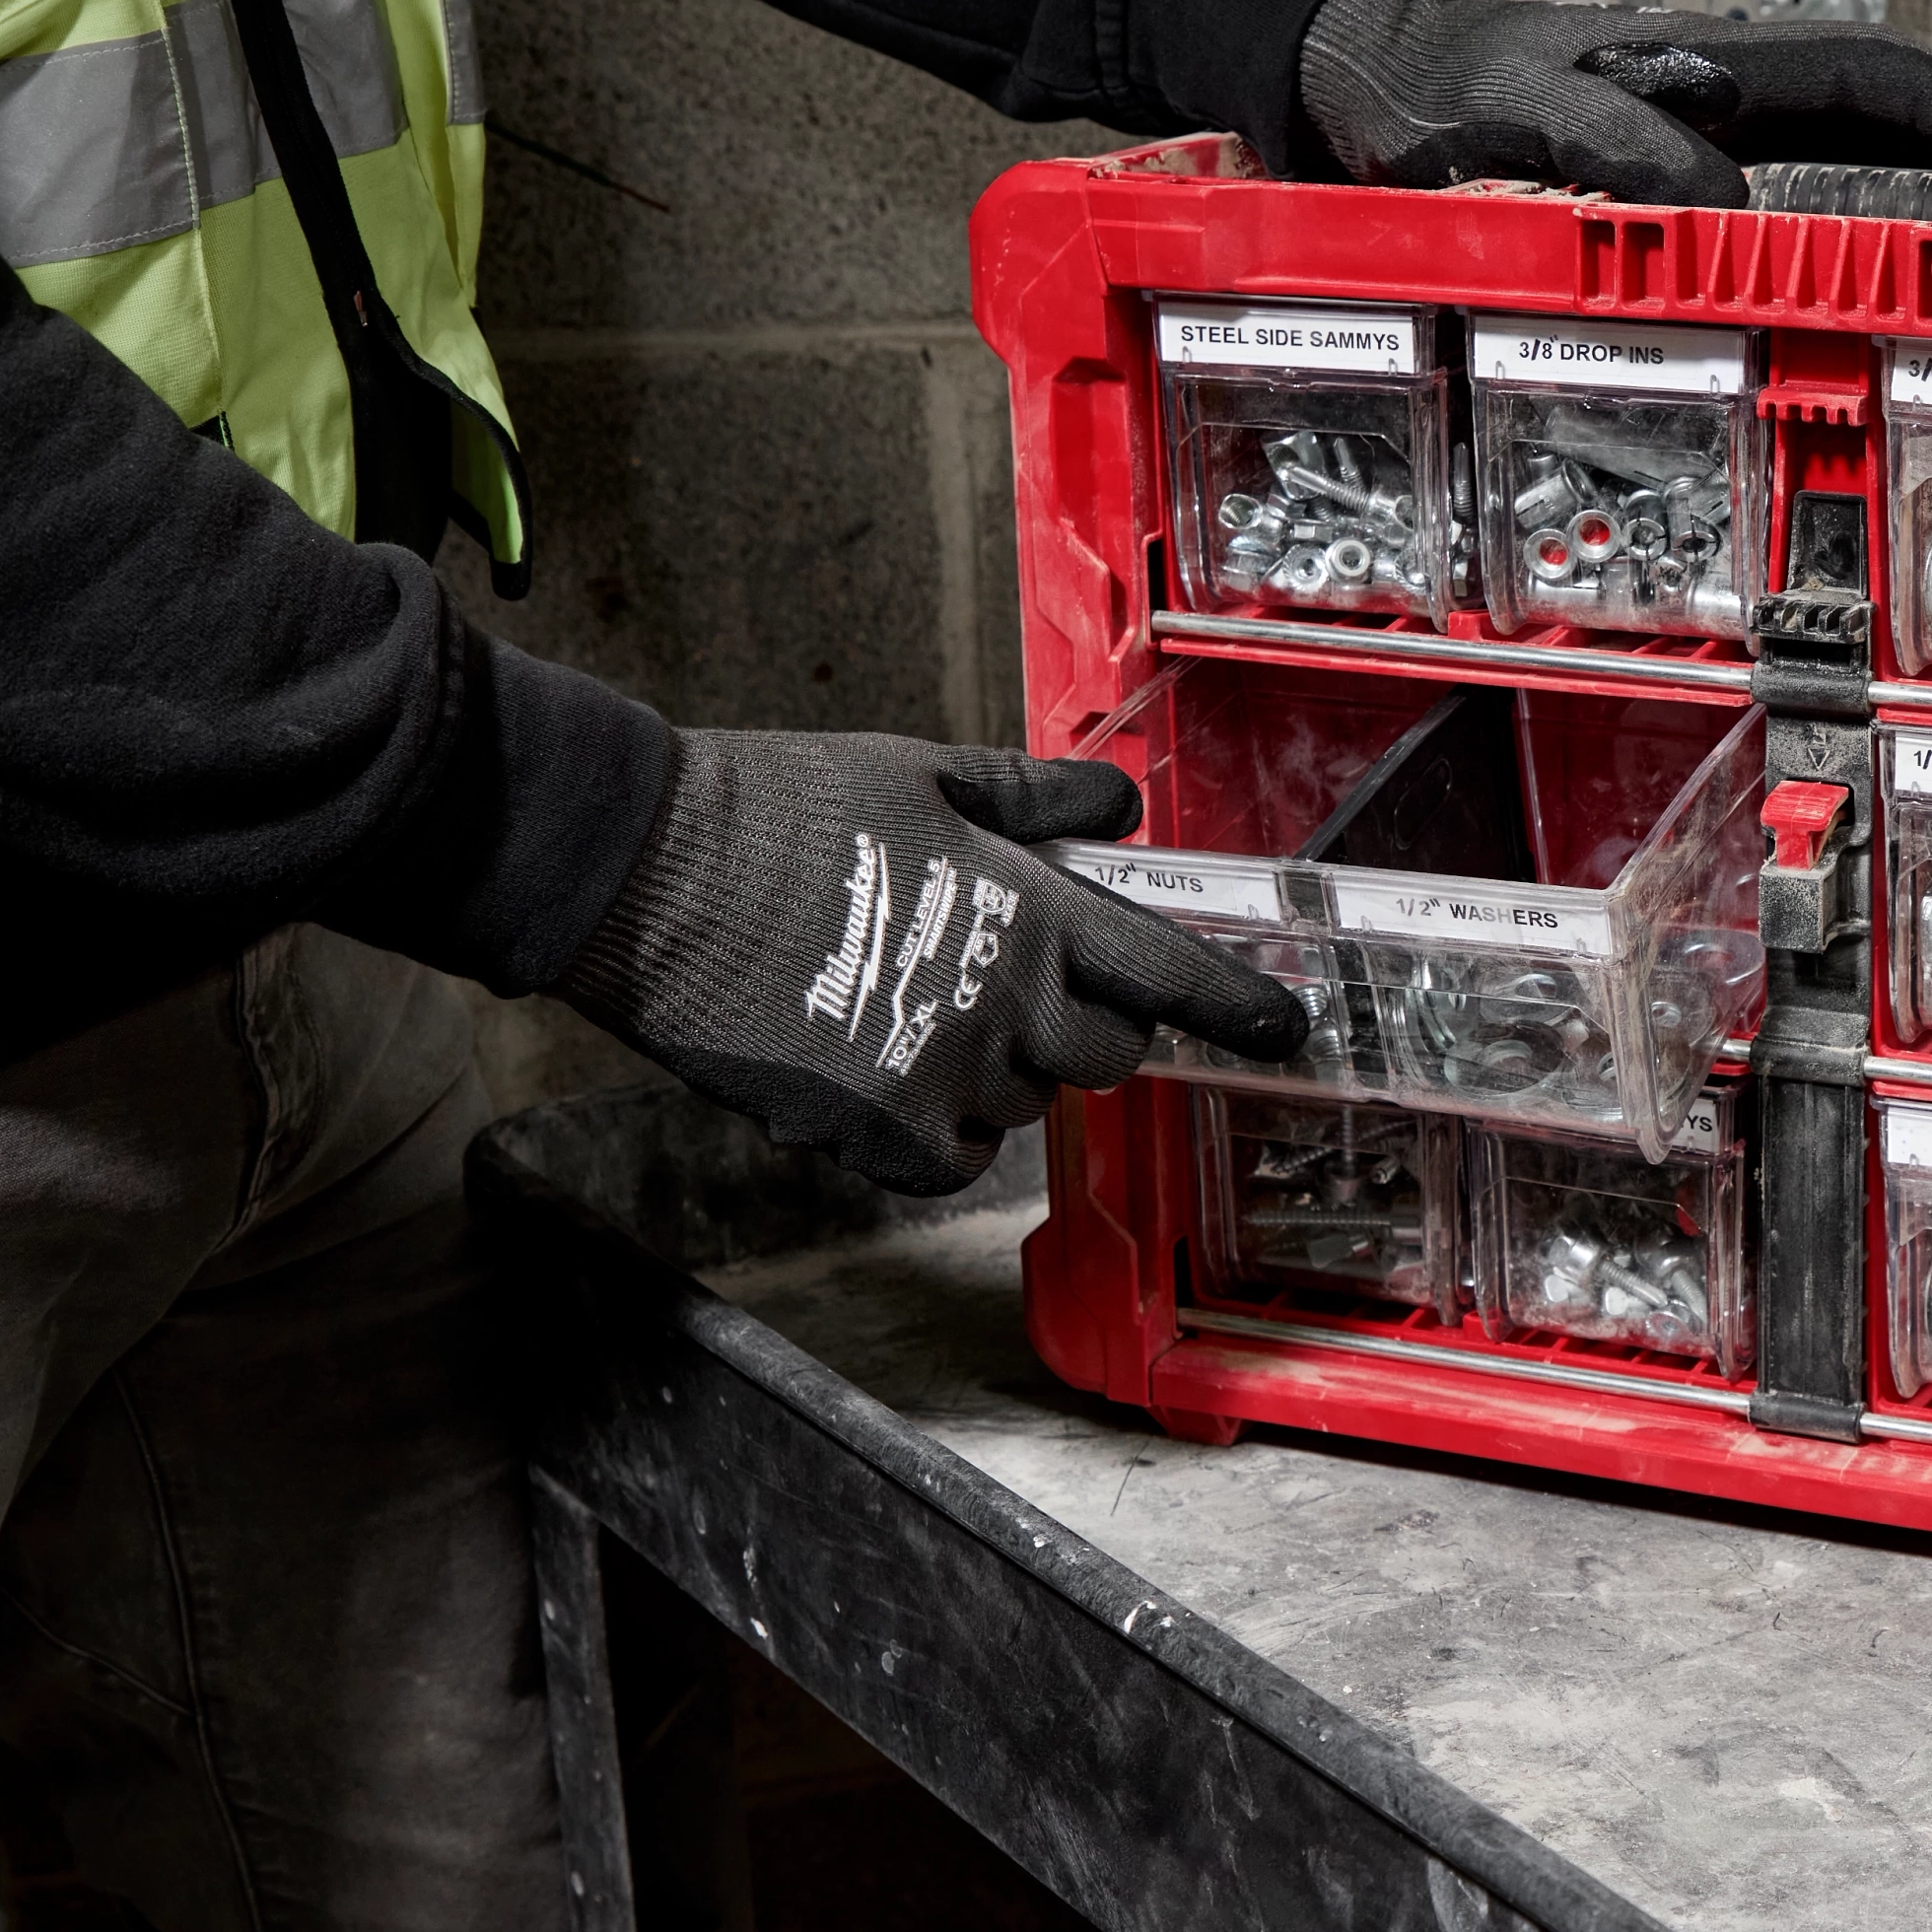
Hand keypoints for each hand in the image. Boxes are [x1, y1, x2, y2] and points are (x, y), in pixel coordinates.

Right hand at [559, 732, 1304, 1195]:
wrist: (650, 873)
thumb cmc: (784, 809)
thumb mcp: (925, 773)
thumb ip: (1039, 802)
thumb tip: (1119, 810)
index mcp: (1036, 916)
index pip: (1173, 976)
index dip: (1237, 1008)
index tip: (1282, 1029)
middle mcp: (1011, 1008)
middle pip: (1108, 1055)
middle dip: (1083, 1024)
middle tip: (1018, 982)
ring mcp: (946, 1079)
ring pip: (1026, 1105)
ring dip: (999, 1071)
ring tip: (918, 1005)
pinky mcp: (876, 1133)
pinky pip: (954, 1159)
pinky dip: (938, 1129)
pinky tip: (889, 1071)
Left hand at [1299, 0, 1931, 206]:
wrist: (1378, 88)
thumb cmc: (1445, 86)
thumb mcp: (1519, 109)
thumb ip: (1614, 149)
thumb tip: (1722, 209)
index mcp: (1713, 68)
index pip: (1872, 75)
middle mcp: (1728, 107)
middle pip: (1881, 136)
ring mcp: (1710, 153)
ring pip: (1839, 188)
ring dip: (1907, 235)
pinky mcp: (1678, 199)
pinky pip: (1777, 230)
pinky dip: (1830, 267)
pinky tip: (1848, 318)